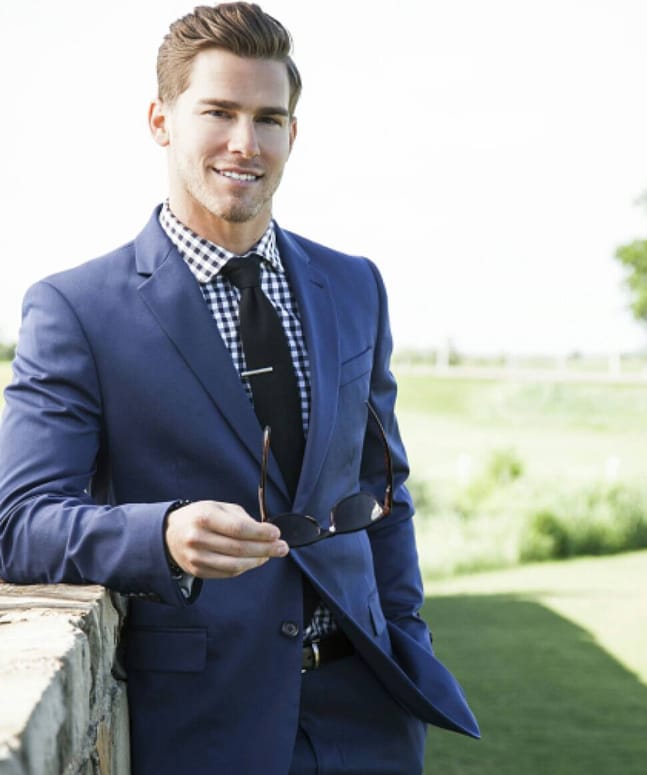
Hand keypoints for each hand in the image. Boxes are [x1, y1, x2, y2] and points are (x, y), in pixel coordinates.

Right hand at [164, 500, 288, 578]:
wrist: (169, 534)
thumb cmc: (200, 517)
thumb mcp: (218, 507)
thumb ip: (241, 518)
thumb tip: (265, 533)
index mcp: (204, 517)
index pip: (238, 528)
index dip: (261, 533)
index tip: (277, 533)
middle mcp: (198, 538)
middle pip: (239, 548)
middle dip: (266, 549)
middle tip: (282, 548)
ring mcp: (197, 557)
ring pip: (235, 565)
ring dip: (258, 561)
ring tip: (270, 555)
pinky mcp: (198, 571)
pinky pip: (228, 573)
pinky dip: (245, 567)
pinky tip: (254, 560)